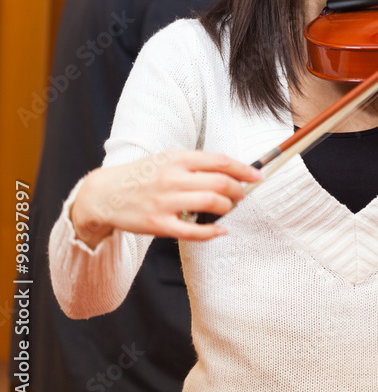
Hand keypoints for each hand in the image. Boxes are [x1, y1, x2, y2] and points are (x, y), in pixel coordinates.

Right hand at [70, 151, 260, 247]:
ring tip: (227, 208)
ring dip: (227, 208)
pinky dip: (213, 232)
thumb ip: (197, 164)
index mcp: (177, 158)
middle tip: (242, 195)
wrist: (106, 193)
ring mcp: (165, 202)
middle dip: (239, 191)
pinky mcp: (158, 224)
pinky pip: (194, 231)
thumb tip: (232, 172)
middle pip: (220, 183)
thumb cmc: (144, 175)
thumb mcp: (168, 159)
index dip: (244, 170)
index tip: (258, 176)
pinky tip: (221, 230)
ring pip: (211, 204)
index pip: (220, 162)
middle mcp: (172, 178)